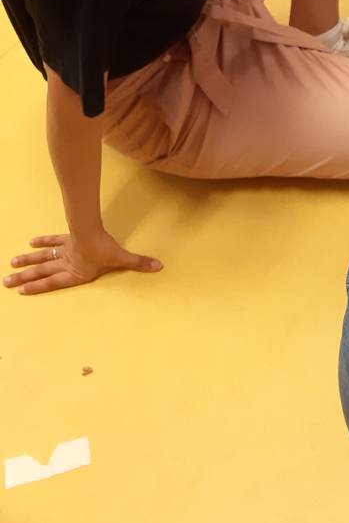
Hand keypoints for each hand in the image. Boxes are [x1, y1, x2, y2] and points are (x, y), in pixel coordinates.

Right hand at [5, 229, 162, 296]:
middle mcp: (66, 264)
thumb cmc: (104, 249)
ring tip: (10, 268)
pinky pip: (52, 241)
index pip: (54, 283)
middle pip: (42, 272)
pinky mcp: (65, 239)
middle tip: (6, 283)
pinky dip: (43, 242)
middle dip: (24, 278)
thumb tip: (159, 267)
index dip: (39, 287)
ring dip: (27, 262)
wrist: (92, 231)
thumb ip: (139, 264)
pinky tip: (31, 242)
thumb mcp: (122, 259)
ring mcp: (63, 251)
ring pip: (41, 258)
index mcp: (76, 273)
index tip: (23, 291)